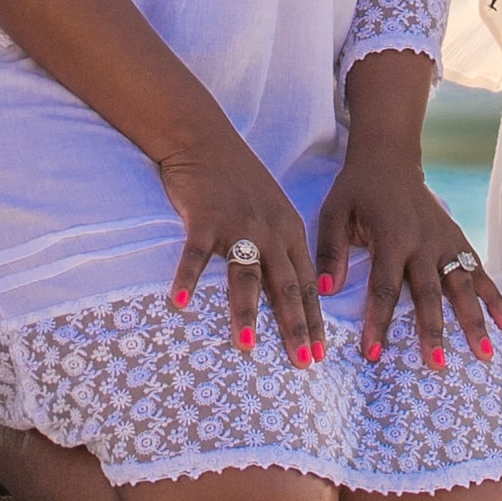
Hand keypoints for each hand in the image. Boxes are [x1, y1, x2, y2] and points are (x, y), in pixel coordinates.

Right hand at [162, 134, 324, 366]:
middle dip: (296, 326)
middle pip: (286, 285)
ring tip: (247, 347)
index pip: (307, 282)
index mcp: (288, 231)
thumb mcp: (271, 209)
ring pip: (245, 275)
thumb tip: (289, 287)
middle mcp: (269, 230)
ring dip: (246, 312)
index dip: (315, 319)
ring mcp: (237, 224)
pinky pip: (196, 255)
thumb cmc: (237, 179)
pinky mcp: (205, 218)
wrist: (204, 138)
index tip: (322, 353)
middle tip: (304, 362)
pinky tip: (179, 303)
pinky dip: (188, 279)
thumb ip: (281, 244)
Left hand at [315, 146, 501, 370]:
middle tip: (436, 365)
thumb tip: (325, 292)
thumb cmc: (357, 190)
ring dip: (474, 320)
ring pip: (462, 286)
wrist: (389, 158)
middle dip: (433, 331)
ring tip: (483, 353)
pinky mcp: (457, 239)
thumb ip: (332, 252)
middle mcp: (423, 242)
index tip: (373, 353)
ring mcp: (444, 241)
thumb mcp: (334, 213)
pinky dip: (492, 296)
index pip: (384, 288)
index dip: (378, 322)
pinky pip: (478, 270)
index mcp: (392, 237)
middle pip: (429, 294)